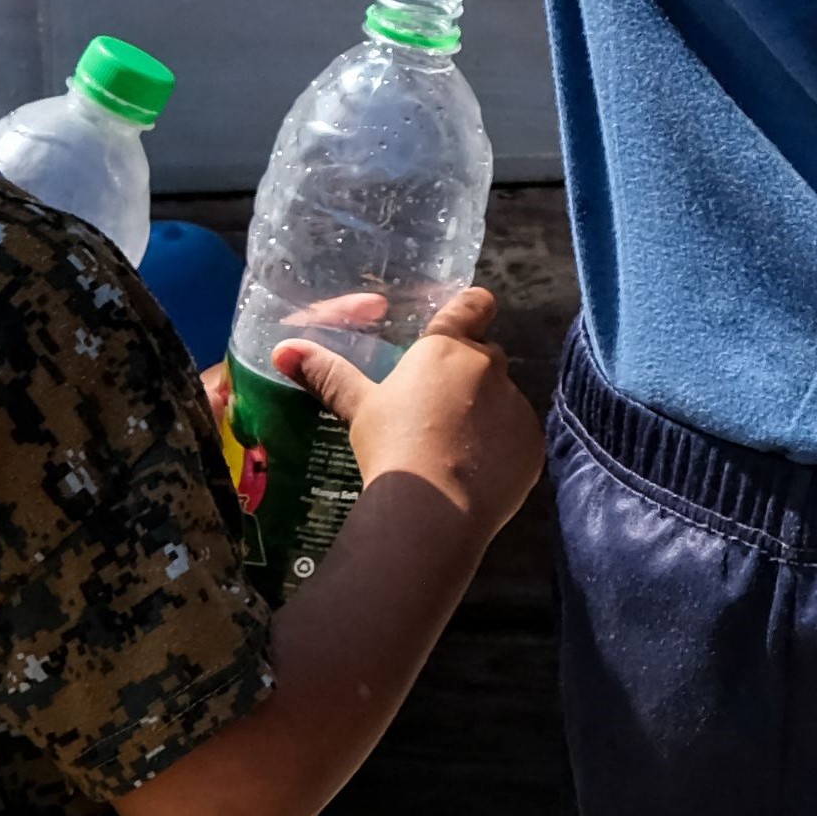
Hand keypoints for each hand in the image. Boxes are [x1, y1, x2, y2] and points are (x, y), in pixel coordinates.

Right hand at [277, 287, 540, 526]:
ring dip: (486, 411)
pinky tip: (474, 473)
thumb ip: (328, 375)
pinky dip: (502, 448)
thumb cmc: (391, 446)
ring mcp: (517, 407)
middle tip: (437, 404)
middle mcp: (490, 367)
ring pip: (504, 398)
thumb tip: (283, 349)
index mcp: (448, 348)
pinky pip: (518, 438)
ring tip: (453, 448)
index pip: (474, 305)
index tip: (466, 318)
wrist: (432, 510)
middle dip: (469, 373)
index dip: (470, 308)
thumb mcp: (359, 408)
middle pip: (486, 356)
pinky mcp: (532, 446)